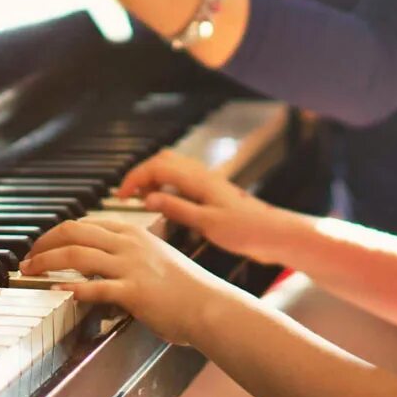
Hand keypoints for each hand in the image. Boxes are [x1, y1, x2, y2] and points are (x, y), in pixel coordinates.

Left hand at [21, 218, 237, 345]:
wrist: (208, 305)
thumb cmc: (184, 287)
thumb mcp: (153, 258)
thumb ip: (126, 255)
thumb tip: (98, 265)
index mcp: (132, 233)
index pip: (83, 224)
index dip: (54, 234)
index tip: (40, 247)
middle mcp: (128, 244)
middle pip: (72, 233)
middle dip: (42, 245)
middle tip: (26, 260)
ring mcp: (130, 267)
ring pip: (76, 256)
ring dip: (46, 263)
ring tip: (30, 273)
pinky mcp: (134, 292)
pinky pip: (96, 287)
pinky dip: (73, 289)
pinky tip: (57, 292)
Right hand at [117, 151, 302, 266]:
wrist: (276, 235)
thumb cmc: (248, 230)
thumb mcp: (207, 223)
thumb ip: (177, 209)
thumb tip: (148, 200)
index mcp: (198, 180)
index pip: (156, 167)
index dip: (134, 178)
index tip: (120, 195)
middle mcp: (202, 176)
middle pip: (162, 161)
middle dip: (141, 174)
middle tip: (128, 195)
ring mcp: (208, 183)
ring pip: (172, 169)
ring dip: (154, 179)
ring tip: (142, 200)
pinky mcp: (212, 193)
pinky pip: (182, 180)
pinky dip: (167, 187)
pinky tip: (166, 204)